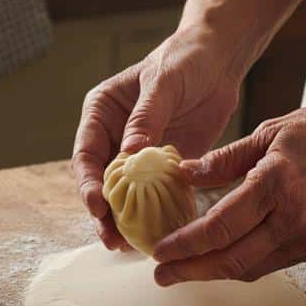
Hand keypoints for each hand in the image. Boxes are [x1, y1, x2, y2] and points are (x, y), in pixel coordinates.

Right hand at [72, 26, 243, 248]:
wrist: (219, 59)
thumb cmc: (185, 59)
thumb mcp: (162, 84)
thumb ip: (145, 118)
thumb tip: (128, 154)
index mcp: (101, 113)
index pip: (86, 153)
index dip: (88, 183)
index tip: (98, 205)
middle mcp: (113, 137)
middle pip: (101, 181)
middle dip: (103, 212)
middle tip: (111, 239)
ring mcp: (137, 155)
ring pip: (125, 194)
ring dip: (125, 220)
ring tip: (128, 247)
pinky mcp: (163, 165)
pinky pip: (154, 194)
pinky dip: (154, 214)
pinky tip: (158, 234)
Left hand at [151, 102, 305, 283]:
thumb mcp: (267, 132)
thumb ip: (223, 160)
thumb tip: (183, 173)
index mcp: (274, 184)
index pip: (219, 228)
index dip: (185, 245)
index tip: (158, 251)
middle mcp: (291, 219)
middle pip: (231, 260)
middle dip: (190, 271)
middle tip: (161, 275)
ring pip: (249, 269)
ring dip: (213, 273)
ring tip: (182, 270)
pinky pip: (269, 263)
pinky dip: (240, 264)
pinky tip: (218, 259)